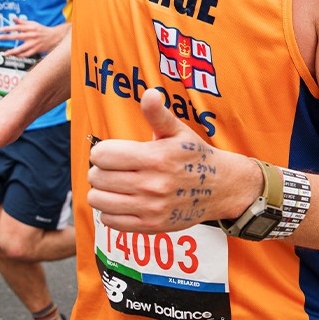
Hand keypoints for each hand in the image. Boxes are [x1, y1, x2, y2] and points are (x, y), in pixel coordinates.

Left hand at [0, 19, 67, 57]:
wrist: (54, 37)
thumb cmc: (41, 30)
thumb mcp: (33, 24)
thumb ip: (22, 22)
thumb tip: (13, 18)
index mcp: (31, 28)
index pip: (18, 27)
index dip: (9, 28)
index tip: (1, 29)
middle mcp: (32, 35)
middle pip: (18, 36)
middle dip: (7, 37)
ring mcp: (34, 43)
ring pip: (22, 49)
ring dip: (13, 51)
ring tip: (5, 53)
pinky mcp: (36, 50)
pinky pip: (26, 54)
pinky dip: (20, 55)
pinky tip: (14, 55)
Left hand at [87, 90, 256, 233]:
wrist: (221, 188)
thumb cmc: (195, 156)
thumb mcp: (179, 131)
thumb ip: (158, 114)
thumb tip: (150, 93)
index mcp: (155, 157)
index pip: (102, 155)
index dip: (102, 151)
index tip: (111, 152)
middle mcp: (152, 184)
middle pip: (97, 178)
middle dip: (99, 170)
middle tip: (113, 169)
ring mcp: (150, 207)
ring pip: (98, 200)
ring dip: (100, 191)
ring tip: (114, 185)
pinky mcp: (151, 226)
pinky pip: (110, 221)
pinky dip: (110, 211)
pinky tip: (122, 202)